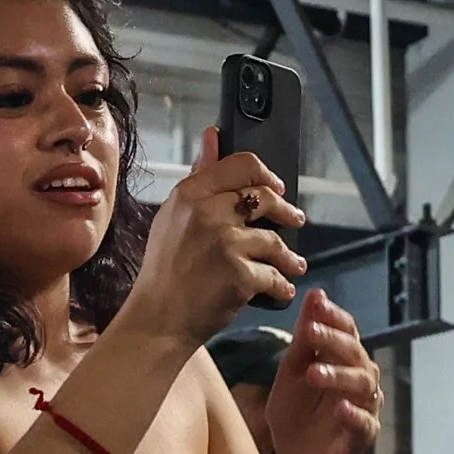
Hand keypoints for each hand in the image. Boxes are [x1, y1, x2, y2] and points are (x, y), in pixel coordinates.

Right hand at [113, 127, 306, 349]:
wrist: (158, 318)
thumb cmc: (165, 271)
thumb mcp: (173, 217)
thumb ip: (199, 177)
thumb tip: (213, 135)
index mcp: (190, 194)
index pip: (242, 165)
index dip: (266, 174)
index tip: (277, 187)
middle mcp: (208, 213)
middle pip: (265, 198)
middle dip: (287, 211)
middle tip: (295, 220)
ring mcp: (226, 244)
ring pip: (275, 241)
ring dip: (288, 257)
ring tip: (292, 265)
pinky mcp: (241, 275)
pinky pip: (274, 276)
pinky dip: (281, 286)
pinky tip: (280, 290)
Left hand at [266, 289, 380, 453]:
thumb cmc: (295, 412)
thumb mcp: (291, 372)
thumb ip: (304, 339)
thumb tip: (316, 294)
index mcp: (343, 359)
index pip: (347, 330)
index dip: (334, 316)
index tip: (317, 303)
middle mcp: (359, 379)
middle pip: (355, 354)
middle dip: (334, 341)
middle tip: (311, 332)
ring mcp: (364, 407)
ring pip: (362, 386)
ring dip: (339, 376)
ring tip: (314, 374)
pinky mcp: (363, 436)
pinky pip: (365, 423)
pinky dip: (354, 415)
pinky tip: (341, 408)